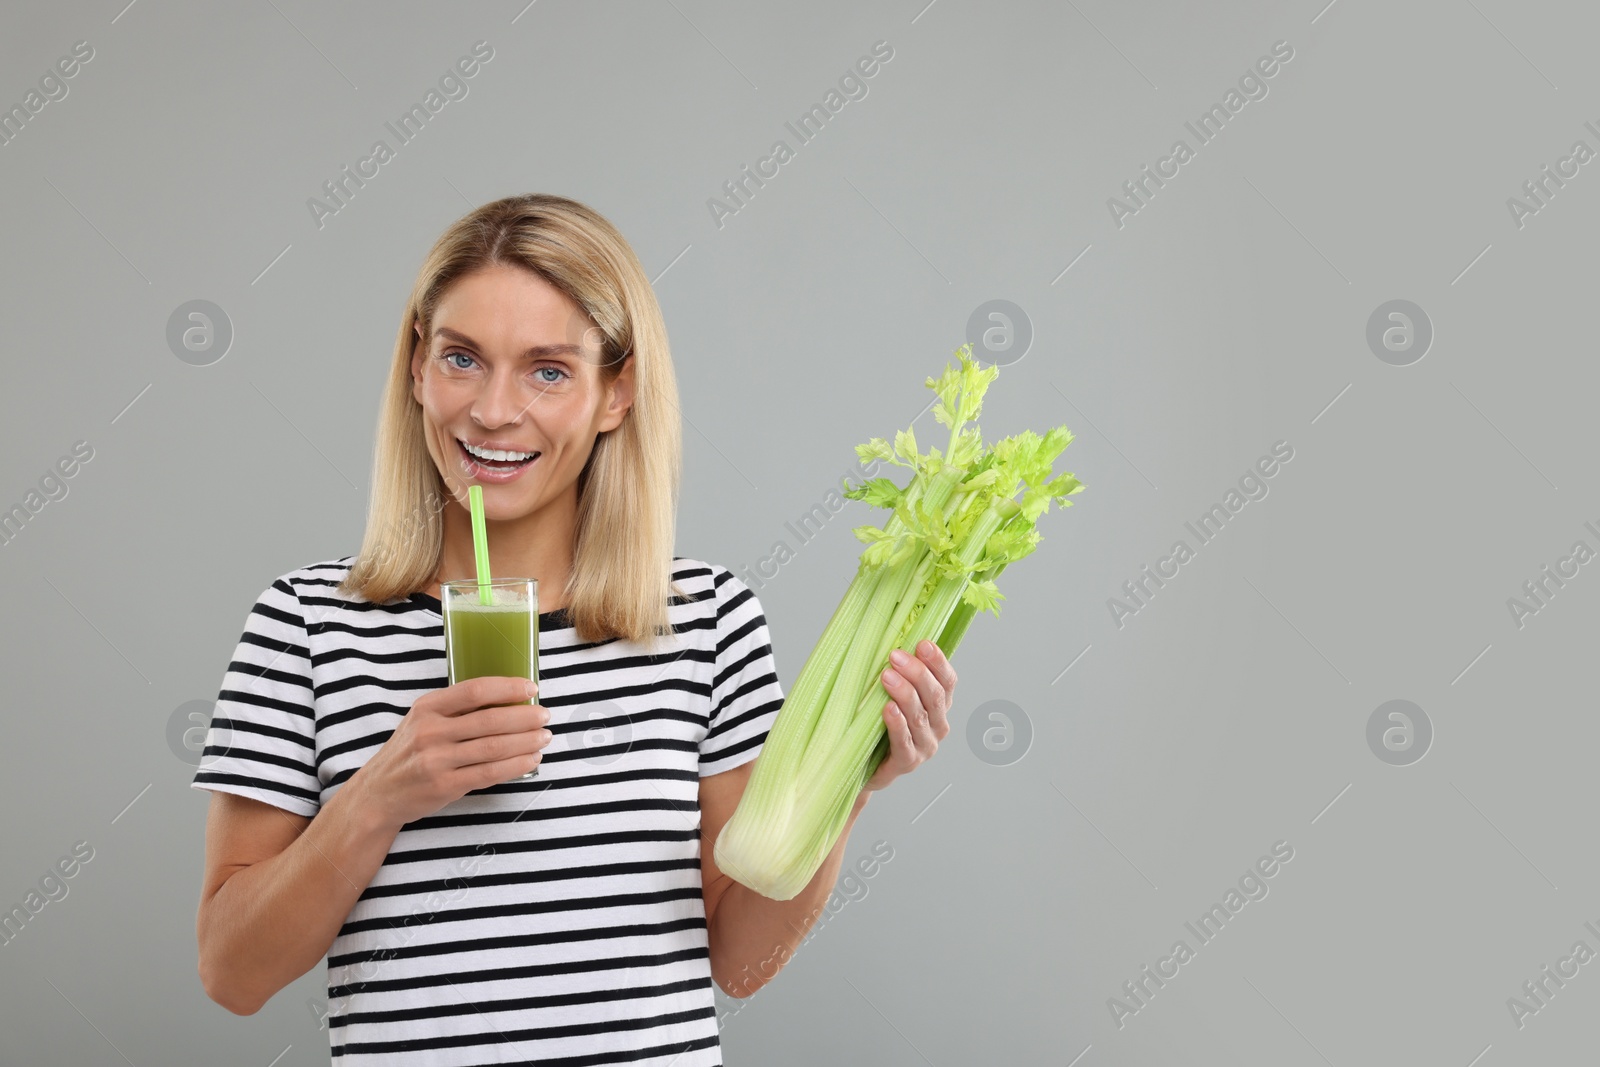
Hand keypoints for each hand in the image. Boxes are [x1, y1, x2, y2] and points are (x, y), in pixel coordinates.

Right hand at [350, 676, 551, 828]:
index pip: (474, 690)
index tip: (531, 687)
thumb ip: (457, 710)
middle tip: (545, 715)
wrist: (378, 793)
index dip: (507, 687)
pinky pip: (489, 774)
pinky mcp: (444, 786)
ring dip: (526, 741)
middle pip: (489, 720)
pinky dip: (516, 765)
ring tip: (544, 737)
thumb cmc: (410, 752)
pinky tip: (531, 759)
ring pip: (493, 747)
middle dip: (525, 717)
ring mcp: (437, 760)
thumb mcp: (422, 720)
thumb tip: (509, 700)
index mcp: (427, 707)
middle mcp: (430, 732)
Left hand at [863, 639, 957, 793]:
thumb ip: (899, 673)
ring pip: (919, 717)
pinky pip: (904, 742)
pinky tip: (888, 709)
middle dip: (917, 673)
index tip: (922, 644)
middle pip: (935, 697)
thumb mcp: (893, 695)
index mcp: (939, 706)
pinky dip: (897, 724)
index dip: (938, 662)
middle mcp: (937, 725)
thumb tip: (888, 640)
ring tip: (887, 676)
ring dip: (904, 694)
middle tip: (896, 656)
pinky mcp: (907, 762)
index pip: (948, 681)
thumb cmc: (879, 723)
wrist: (865, 765)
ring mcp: (925, 746)